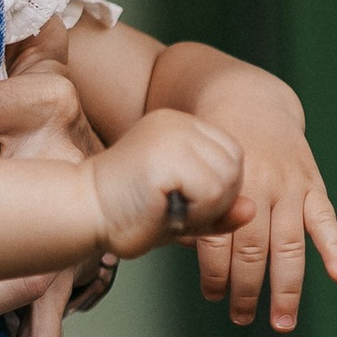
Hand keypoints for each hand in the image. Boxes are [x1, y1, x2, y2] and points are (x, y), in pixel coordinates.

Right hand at [89, 107, 248, 262]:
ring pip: (227, 178)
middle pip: (236, 163)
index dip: (222, 189)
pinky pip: (210, 190)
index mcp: (179, 125)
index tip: (188, 206)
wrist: (82, 213)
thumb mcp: (183, 211)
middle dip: (219, 200)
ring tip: (172, 214)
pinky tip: (166, 213)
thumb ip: (218, 208)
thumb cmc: (126, 214)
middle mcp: (178, 122)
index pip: (232, 154)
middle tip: (180, 213)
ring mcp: (171, 134)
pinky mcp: (166, 155)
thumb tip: (254, 210)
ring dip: (207, 209)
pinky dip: (196, 213)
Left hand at [172, 62, 336, 329]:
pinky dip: (335, 247)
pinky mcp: (312, 185)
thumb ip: (194, 207)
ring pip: (289, 244)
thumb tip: (182, 250)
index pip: (218, 239)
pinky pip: (326, 219)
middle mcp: (260, 185)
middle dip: (247, 289)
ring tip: (282, 321)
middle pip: (253, 249)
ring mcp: (291, 186)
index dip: (215, 273)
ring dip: (286, 287)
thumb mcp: (193, 166)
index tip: (213, 297)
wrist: (248, 101)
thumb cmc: (211, 146)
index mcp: (224, 183)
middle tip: (242, 318)